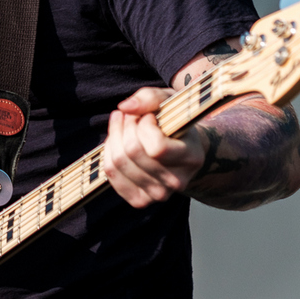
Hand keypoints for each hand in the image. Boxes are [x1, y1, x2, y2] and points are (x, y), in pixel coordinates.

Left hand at [102, 86, 204, 207]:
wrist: (181, 150)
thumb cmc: (175, 122)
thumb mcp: (170, 101)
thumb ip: (150, 98)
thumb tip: (125, 107)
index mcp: (191, 158)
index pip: (156, 147)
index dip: (145, 125)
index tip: (149, 116)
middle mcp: (177, 181)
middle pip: (132, 153)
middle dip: (125, 126)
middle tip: (130, 116)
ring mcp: (159, 194)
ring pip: (118, 163)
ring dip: (114, 136)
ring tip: (123, 125)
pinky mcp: (141, 200)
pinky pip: (111, 175)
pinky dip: (108, 153)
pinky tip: (117, 142)